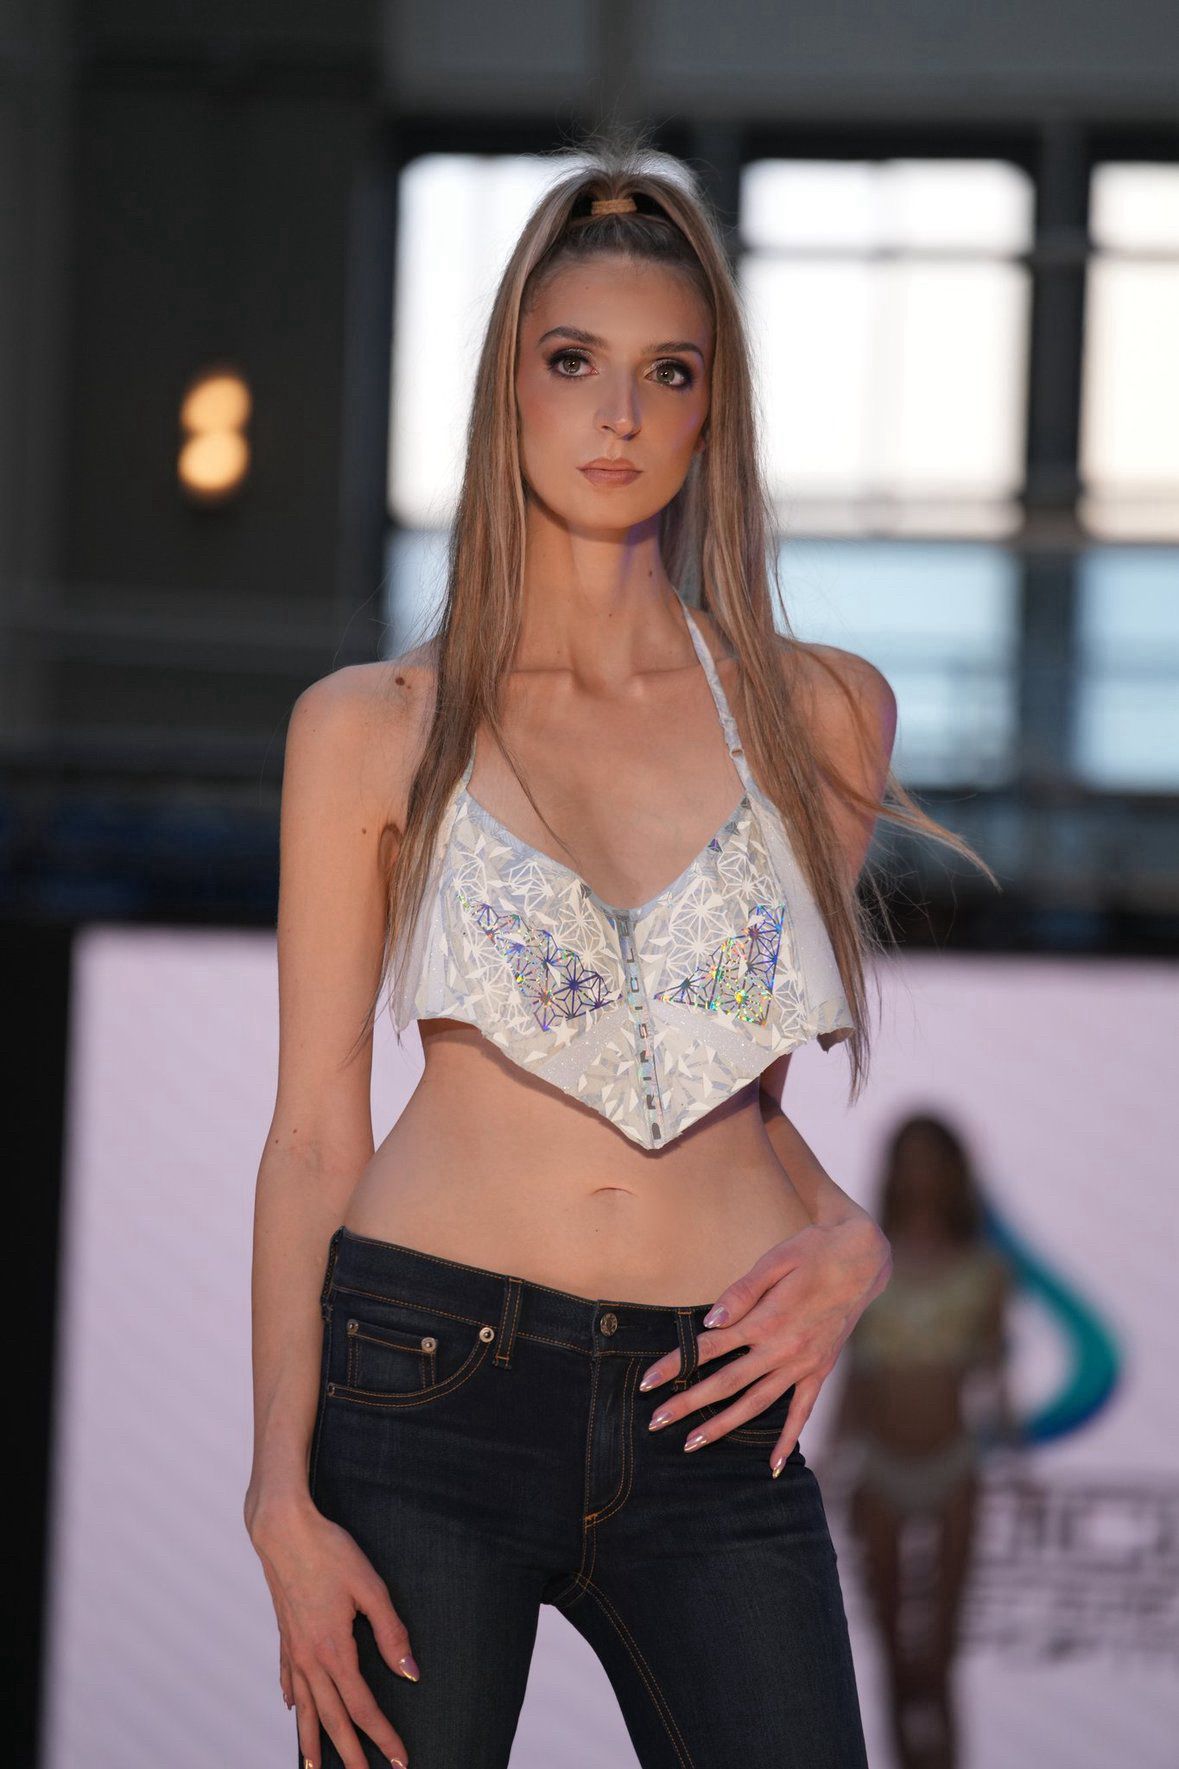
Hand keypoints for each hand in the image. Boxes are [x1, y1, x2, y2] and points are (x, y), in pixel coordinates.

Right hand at [248, 1495, 418, 1768]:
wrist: (283, 1529)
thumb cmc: (330, 1551)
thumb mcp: (370, 1587)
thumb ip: (391, 1632)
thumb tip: (410, 1672)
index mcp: (334, 1650)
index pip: (362, 1708)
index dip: (382, 1737)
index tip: (399, 1761)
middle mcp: (310, 1658)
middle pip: (332, 1718)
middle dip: (348, 1754)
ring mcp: (294, 1648)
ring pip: (305, 1706)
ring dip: (311, 1740)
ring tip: (313, 1768)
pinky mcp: (285, 1633)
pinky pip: (288, 1677)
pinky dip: (294, 1699)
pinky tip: (294, 1708)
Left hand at [639, 1215, 889, 1474]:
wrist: (861, 1259)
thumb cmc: (811, 1252)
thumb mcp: (775, 1260)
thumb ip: (742, 1292)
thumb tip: (711, 1322)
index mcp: (766, 1320)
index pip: (708, 1348)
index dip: (675, 1365)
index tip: (647, 1382)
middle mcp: (783, 1349)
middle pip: (726, 1383)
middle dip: (688, 1404)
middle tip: (655, 1423)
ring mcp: (803, 1364)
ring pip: (757, 1403)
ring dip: (723, 1425)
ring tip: (693, 1443)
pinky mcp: (820, 1370)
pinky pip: (802, 1411)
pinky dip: (788, 1439)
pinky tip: (774, 1465)